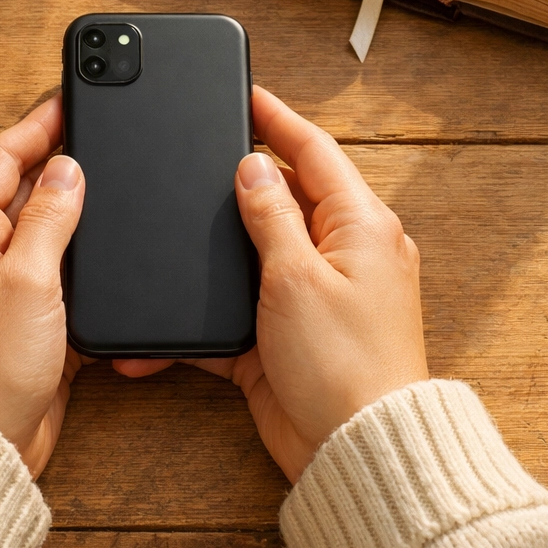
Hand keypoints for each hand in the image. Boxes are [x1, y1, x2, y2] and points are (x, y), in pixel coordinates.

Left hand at [0, 94, 87, 477]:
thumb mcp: (28, 278)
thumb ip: (51, 216)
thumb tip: (67, 169)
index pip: (2, 156)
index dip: (39, 124)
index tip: (69, 99)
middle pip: (19, 186)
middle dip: (57, 159)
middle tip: (94, 129)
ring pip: (39, 225)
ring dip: (68, 204)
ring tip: (103, 174)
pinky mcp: (18, 312)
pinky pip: (49, 264)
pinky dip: (73, 249)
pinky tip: (98, 239)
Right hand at [115, 86, 426, 482]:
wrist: (354, 453)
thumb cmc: (346, 368)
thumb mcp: (298, 276)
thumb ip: (271, 215)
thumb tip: (255, 167)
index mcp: (360, 226)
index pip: (314, 151)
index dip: (277, 119)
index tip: (247, 93)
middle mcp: (344, 252)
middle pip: (287, 194)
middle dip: (245, 176)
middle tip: (206, 150)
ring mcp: (317, 291)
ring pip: (260, 246)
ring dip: (225, 241)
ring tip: (191, 218)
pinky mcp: (290, 330)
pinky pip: (246, 302)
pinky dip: (217, 303)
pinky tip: (187, 301)